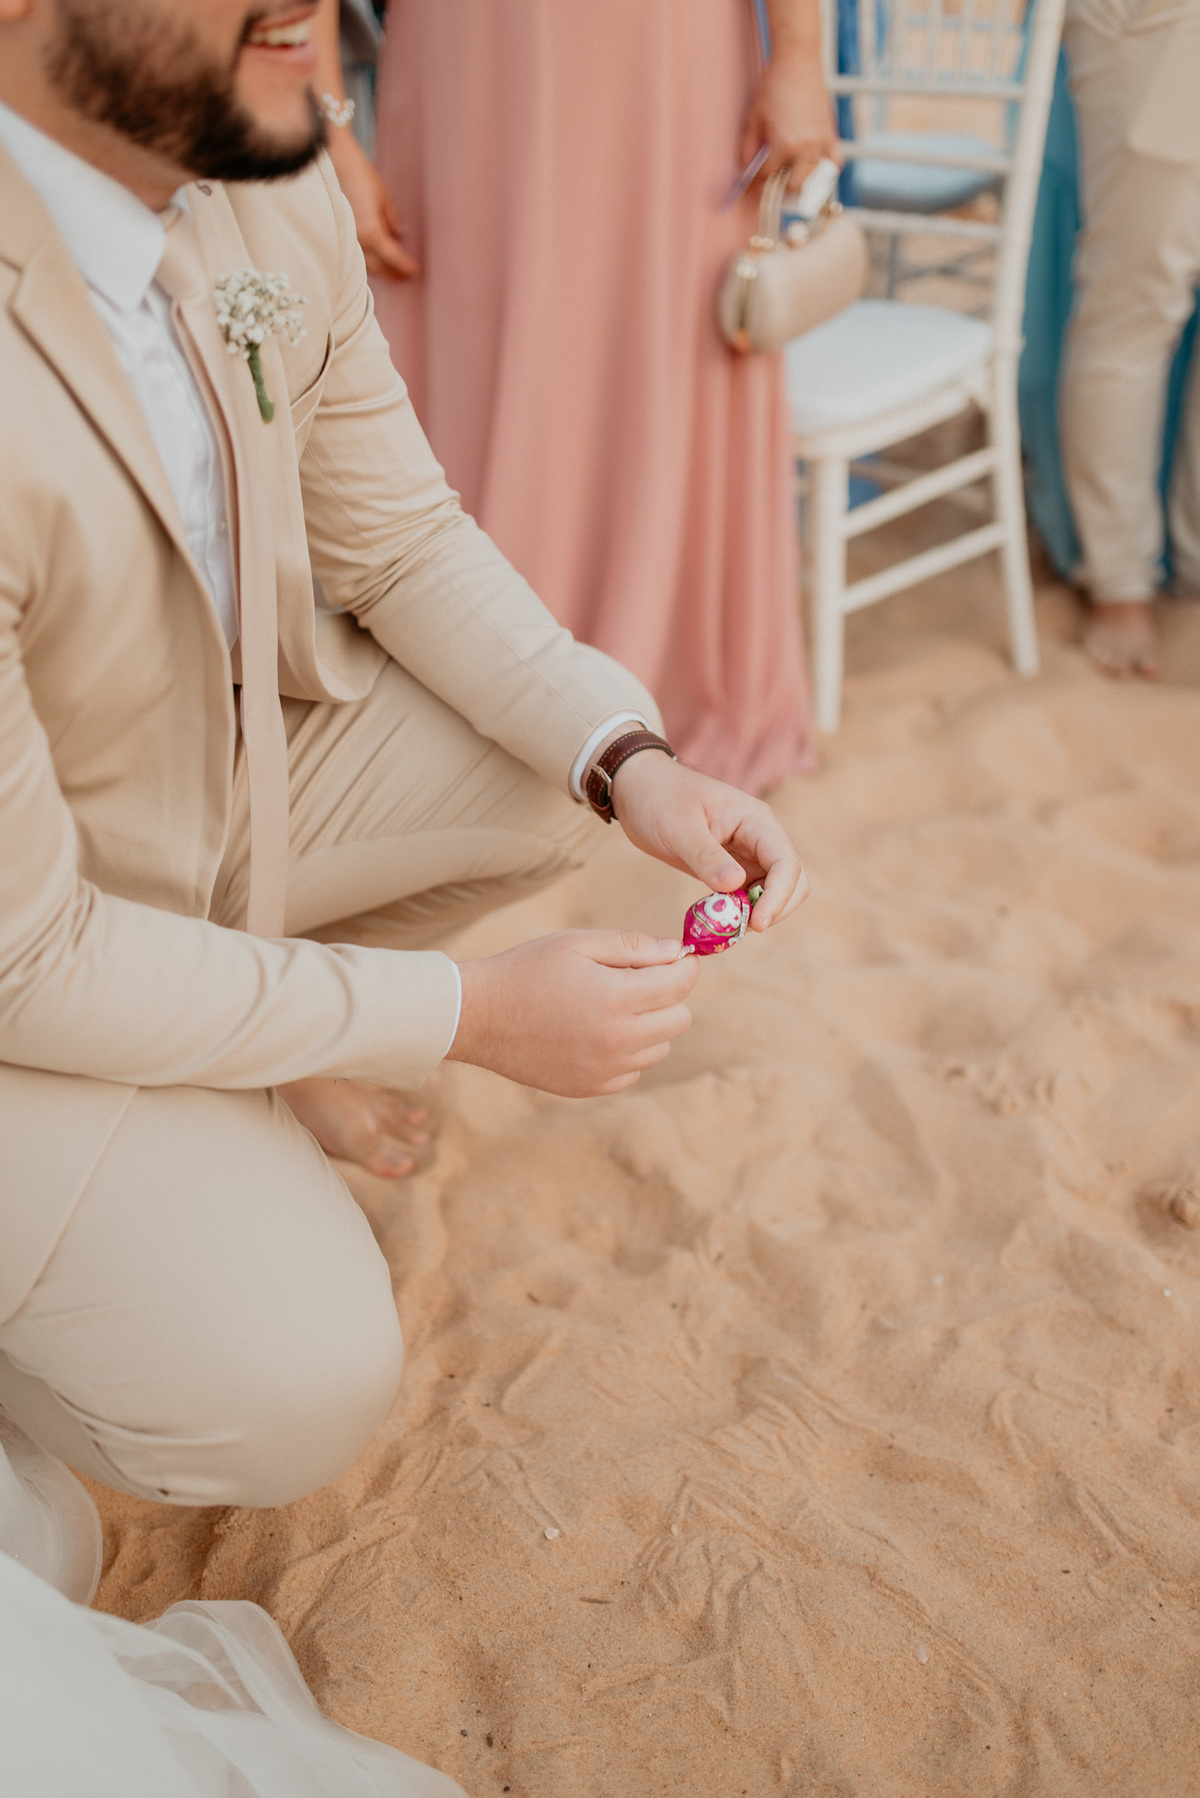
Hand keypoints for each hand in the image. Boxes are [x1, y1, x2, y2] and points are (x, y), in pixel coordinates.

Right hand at [326, 130, 418, 279]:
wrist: (332, 159)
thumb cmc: (358, 173)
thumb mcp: (383, 196)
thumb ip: (392, 220)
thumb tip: (400, 236)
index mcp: (371, 233)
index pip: (393, 259)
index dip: (405, 267)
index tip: (415, 272)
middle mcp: (357, 241)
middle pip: (379, 268)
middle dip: (393, 273)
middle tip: (405, 277)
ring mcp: (344, 239)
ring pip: (364, 265)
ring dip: (379, 269)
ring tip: (391, 271)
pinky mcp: (336, 233)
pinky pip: (353, 255)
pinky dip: (365, 260)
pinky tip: (373, 259)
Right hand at [448, 931, 698, 1096]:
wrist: (479, 1017)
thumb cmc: (527, 970)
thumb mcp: (577, 943)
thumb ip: (632, 945)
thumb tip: (676, 952)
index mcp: (616, 998)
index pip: (680, 984)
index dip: (685, 966)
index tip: (678, 958)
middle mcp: (618, 1040)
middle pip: (680, 1019)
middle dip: (669, 996)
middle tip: (640, 981)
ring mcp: (605, 1069)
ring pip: (660, 1047)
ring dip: (649, 1025)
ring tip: (612, 1007)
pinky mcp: (591, 1087)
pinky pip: (633, 1071)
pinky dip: (627, 1052)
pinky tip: (596, 1032)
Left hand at [611, 752, 808, 931]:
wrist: (638, 787)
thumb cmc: (659, 797)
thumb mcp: (678, 827)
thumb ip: (706, 856)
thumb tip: (736, 885)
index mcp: (756, 821)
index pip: (786, 863)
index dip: (778, 897)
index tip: (756, 924)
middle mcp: (760, 838)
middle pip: (792, 881)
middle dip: (774, 909)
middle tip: (738, 929)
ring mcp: (748, 854)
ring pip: (772, 892)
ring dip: (756, 914)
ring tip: (722, 927)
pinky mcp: (733, 868)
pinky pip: (748, 896)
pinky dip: (739, 912)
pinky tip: (715, 921)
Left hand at [741, 47, 838, 190]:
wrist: (798, 61)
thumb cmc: (774, 86)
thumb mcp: (754, 118)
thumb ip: (748, 147)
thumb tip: (745, 168)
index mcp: (784, 146)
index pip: (768, 177)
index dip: (756, 182)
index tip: (751, 184)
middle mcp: (805, 148)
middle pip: (793, 186)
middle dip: (780, 188)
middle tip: (772, 183)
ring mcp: (821, 142)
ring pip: (815, 178)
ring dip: (802, 181)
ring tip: (791, 175)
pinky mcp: (830, 133)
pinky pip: (834, 161)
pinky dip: (826, 168)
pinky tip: (815, 166)